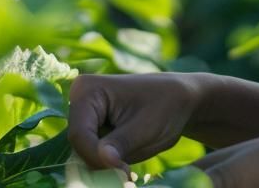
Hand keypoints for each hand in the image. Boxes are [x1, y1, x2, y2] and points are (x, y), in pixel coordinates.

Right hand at [68, 72, 207, 173]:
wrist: (179, 99)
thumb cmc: (166, 106)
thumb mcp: (146, 128)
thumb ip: (121, 144)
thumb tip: (103, 160)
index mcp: (88, 89)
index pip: (79, 135)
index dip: (97, 157)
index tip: (125, 170)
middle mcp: (79, 98)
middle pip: (80, 144)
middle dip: (103, 160)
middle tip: (129, 169)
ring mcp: (83, 112)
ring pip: (87, 151)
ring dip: (108, 160)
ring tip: (133, 155)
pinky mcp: (91, 125)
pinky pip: (93, 152)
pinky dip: (111, 159)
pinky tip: (129, 152)